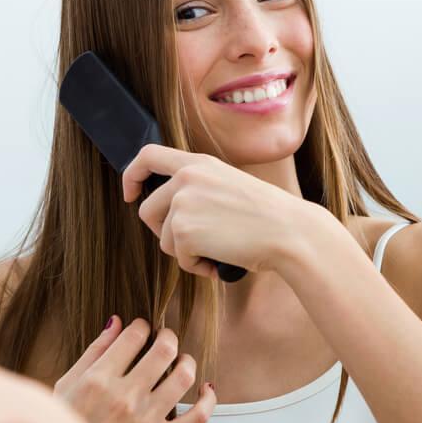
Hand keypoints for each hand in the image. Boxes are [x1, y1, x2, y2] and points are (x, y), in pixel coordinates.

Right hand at [53, 316, 215, 422]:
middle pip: (164, 350)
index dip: (141, 325)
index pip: (134, 336)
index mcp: (98, 380)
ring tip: (181, 361)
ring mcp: (145, 421)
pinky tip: (205, 389)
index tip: (142, 328)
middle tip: (165, 338)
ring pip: (184, 376)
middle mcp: (124, 397)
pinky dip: (209, 398)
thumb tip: (117, 321)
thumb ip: (93, 352)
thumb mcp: (66, 385)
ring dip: (187, 361)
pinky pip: (199, 416)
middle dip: (168, 336)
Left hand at [123, 144, 308, 276]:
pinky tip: (221, 261)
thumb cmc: (267, 217)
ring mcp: (183, 204)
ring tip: (218, 251)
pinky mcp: (184, 231)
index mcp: (199, 163)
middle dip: (165, 233)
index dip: (132, 175)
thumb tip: (173, 212)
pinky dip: (198, 267)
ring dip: (187, 253)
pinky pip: (179, 259)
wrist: (290, 232)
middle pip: (147, 210)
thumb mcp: (230, 186)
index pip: (148, 155)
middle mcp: (187, 178)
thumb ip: (200, 188)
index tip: (130, 194)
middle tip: (194, 243)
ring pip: (164, 239)